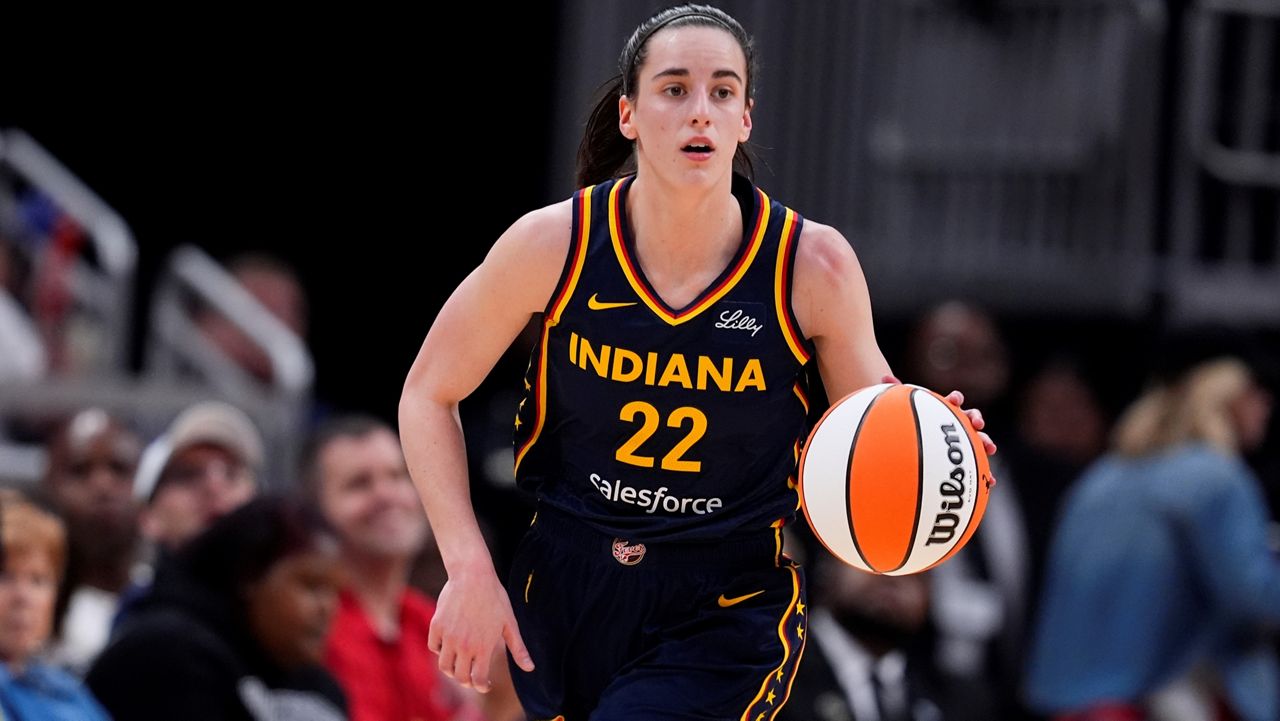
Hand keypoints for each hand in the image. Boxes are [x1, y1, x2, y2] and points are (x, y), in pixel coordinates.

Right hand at [428, 568, 534, 692]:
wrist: (473, 575)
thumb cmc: (495, 598)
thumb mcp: (510, 623)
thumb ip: (518, 649)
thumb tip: (530, 668)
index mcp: (483, 647)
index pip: (478, 680)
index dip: (481, 686)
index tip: (484, 684)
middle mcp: (464, 645)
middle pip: (460, 677)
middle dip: (467, 682)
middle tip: (472, 677)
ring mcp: (448, 636)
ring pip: (444, 666)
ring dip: (452, 669)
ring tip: (460, 664)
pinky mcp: (437, 626)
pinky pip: (434, 647)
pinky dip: (440, 650)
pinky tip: (449, 645)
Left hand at [881, 374, 998, 488]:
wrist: (916, 437)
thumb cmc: (911, 420)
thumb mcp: (903, 407)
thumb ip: (896, 393)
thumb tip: (884, 376)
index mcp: (945, 409)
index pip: (954, 401)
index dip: (955, 399)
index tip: (954, 400)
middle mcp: (958, 423)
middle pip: (971, 418)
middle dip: (976, 419)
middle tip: (978, 423)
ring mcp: (963, 440)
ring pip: (979, 439)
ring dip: (986, 442)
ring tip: (990, 448)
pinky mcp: (965, 457)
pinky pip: (977, 464)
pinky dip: (986, 472)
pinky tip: (991, 481)